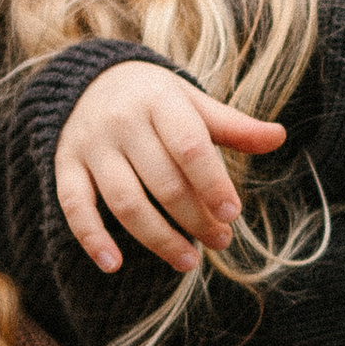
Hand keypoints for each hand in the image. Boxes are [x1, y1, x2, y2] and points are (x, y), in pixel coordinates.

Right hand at [55, 61, 286, 276]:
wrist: (89, 80)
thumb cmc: (155, 100)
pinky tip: (114, 265)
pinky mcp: (66, 166)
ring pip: (124, 201)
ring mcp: (91, 146)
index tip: (233, 215)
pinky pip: (74, 206)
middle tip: (220, 242)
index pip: (190, 147)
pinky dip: (91, 238)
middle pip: (162, 181)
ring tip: (188, 261)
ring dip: (157, 238)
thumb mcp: (193, 103)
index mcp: (159, 101)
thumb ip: (233, 126)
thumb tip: (279, 137)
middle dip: (195, 219)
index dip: (213, 184)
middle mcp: (122, 122)